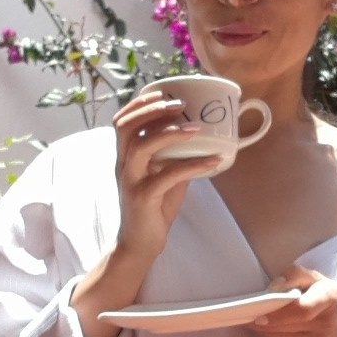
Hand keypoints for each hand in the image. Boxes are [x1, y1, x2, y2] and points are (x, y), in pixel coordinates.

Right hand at [110, 88, 225, 267]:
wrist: (141, 244)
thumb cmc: (153, 208)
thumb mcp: (165, 177)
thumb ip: (175, 158)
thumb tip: (203, 139)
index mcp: (125, 157)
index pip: (122, 121)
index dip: (139, 103)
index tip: (162, 91)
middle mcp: (123, 165)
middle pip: (126, 126)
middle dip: (152, 110)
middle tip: (180, 104)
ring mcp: (131, 181)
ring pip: (142, 146)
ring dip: (171, 132)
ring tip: (196, 128)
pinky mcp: (143, 198)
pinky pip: (168, 175)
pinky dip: (194, 165)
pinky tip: (214, 161)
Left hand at [251, 265, 336, 336]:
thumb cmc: (331, 301)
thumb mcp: (318, 279)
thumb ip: (295, 275)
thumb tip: (272, 288)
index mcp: (330, 299)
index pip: (302, 309)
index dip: (277, 314)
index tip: (259, 314)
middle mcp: (326, 325)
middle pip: (283, 325)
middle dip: (261, 319)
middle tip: (246, 311)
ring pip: (276, 336)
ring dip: (262, 328)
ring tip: (254, 318)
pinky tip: (267, 329)